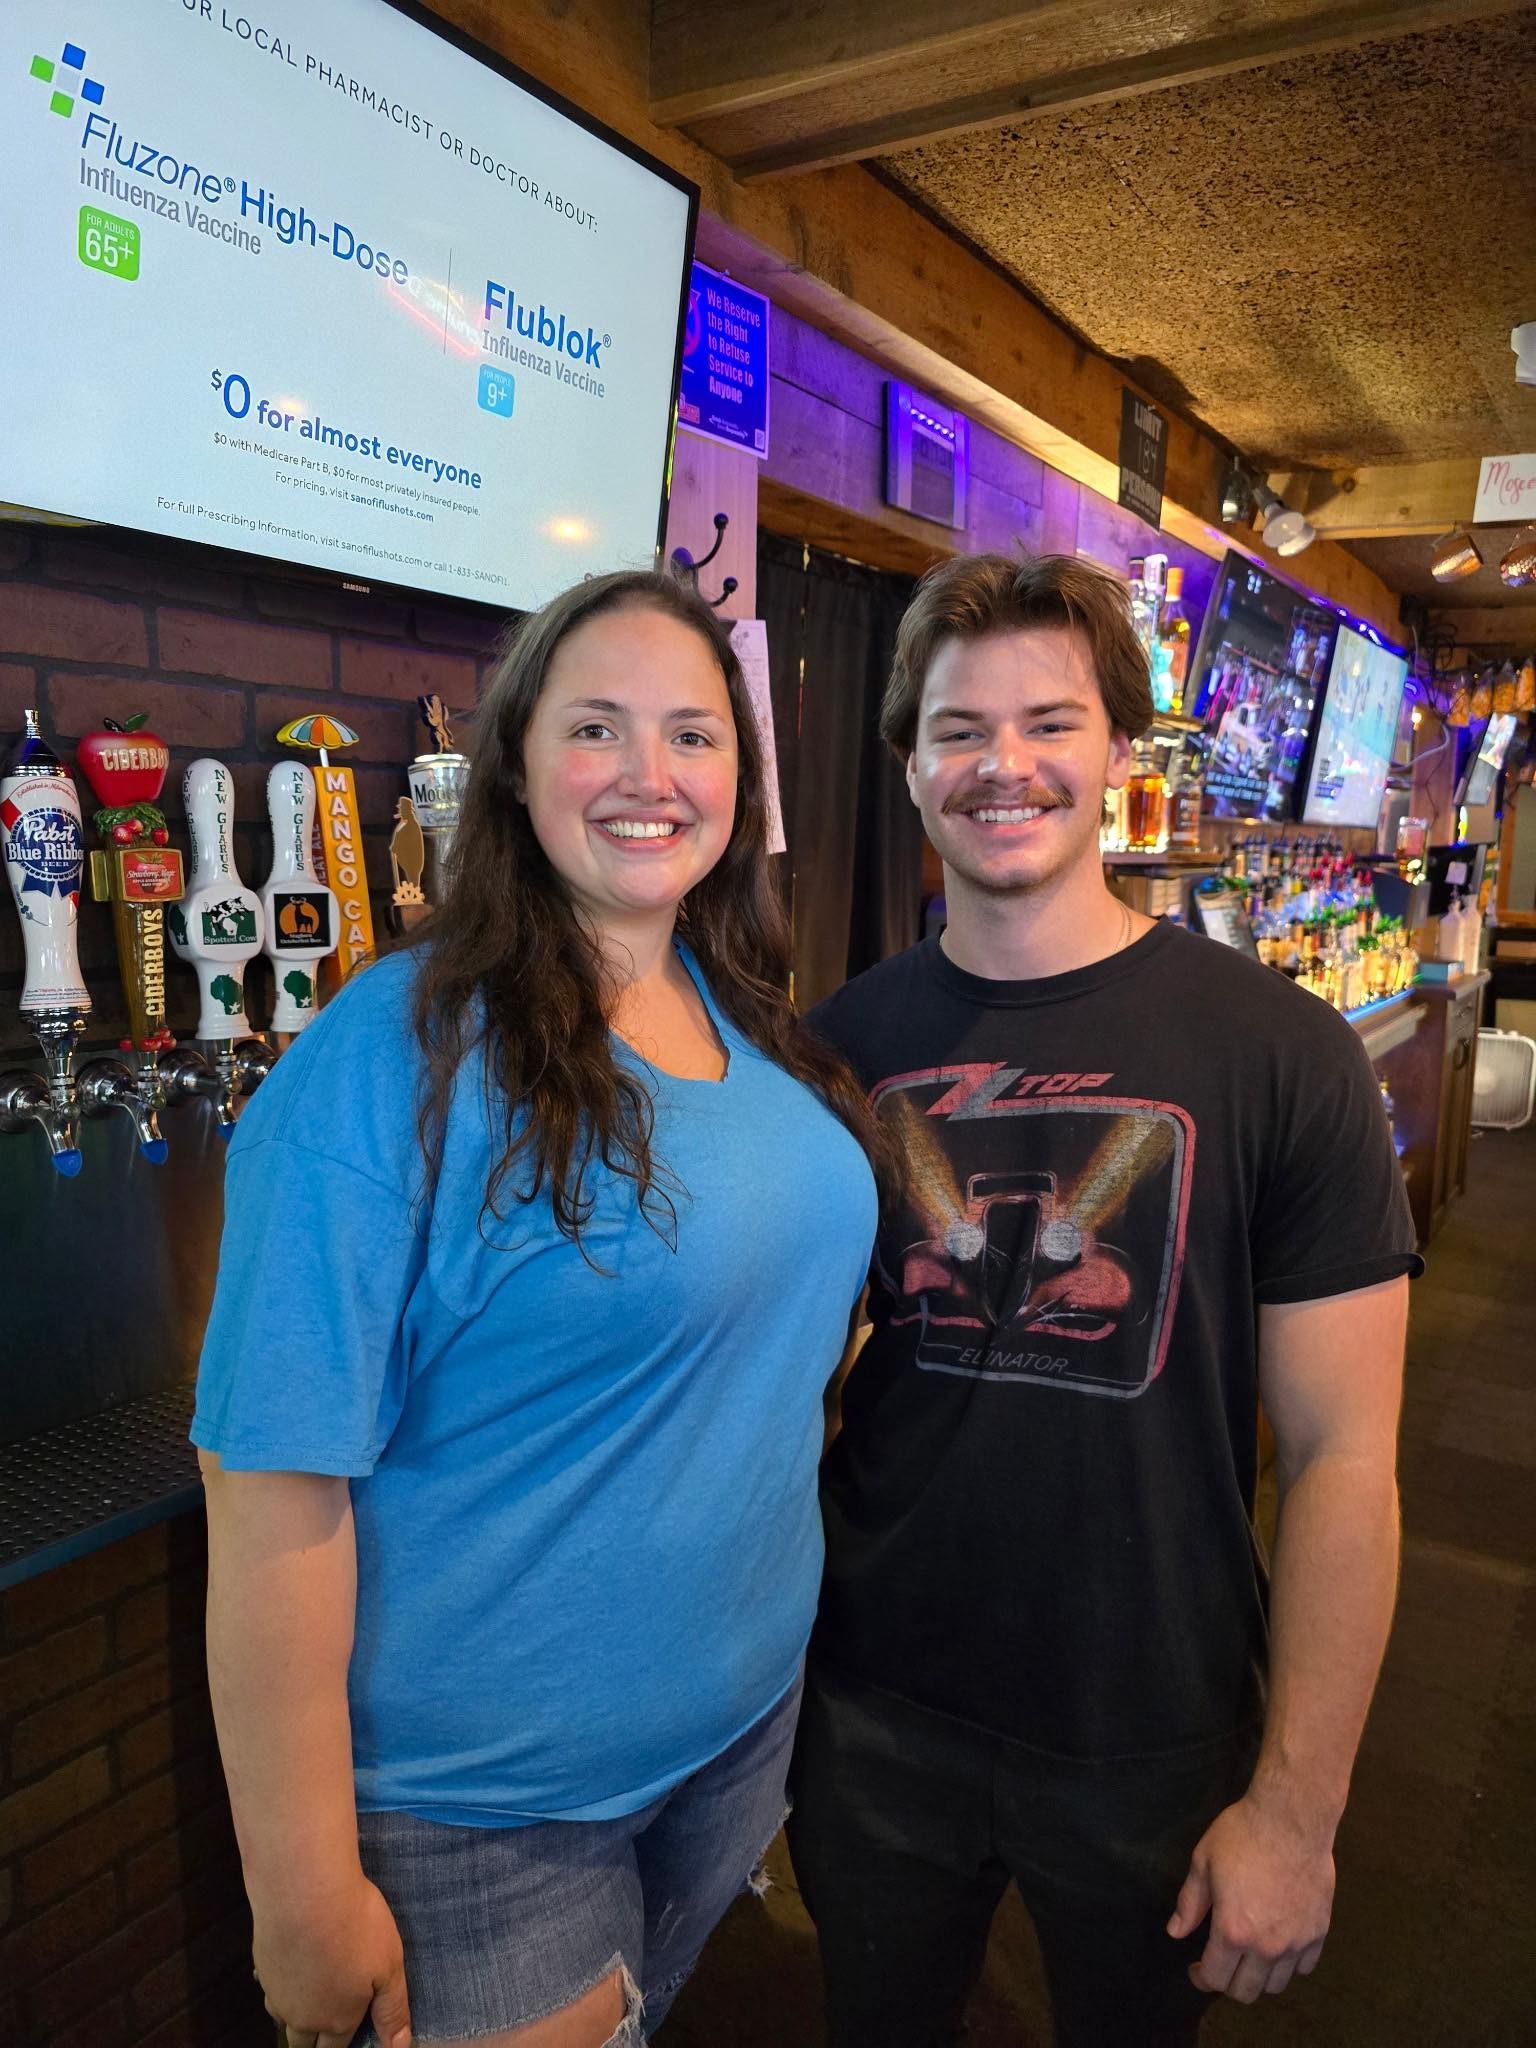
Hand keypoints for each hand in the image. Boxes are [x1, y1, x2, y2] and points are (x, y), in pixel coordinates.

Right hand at [252, 1869, 411, 2047]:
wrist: (304, 1891)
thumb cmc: (355, 1926)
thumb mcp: (389, 1967)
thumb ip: (392, 2010)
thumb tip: (399, 2047)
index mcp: (337, 2019)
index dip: (342, 2044)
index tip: (345, 2034)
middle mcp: (303, 2015)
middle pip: (304, 2042)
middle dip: (315, 2039)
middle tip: (325, 2025)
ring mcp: (277, 1992)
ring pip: (283, 2016)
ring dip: (295, 2012)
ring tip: (310, 1994)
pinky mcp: (262, 1965)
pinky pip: (271, 1986)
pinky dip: (282, 1983)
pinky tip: (292, 1964)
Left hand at [1166, 1791, 1334, 2003]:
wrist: (1291, 1818)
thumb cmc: (1242, 1836)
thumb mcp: (1203, 1863)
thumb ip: (1189, 1903)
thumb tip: (1175, 1932)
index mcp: (1233, 1931)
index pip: (1215, 1978)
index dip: (1201, 1978)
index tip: (1196, 1969)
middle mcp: (1267, 1947)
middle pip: (1246, 1991)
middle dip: (1228, 1983)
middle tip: (1221, 1963)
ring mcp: (1296, 1942)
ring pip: (1277, 1985)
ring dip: (1259, 1977)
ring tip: (1250, 1956)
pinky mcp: (1319, 1932)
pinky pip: (1304, 1967)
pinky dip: (1290, 1965)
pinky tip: (1279, 1946)